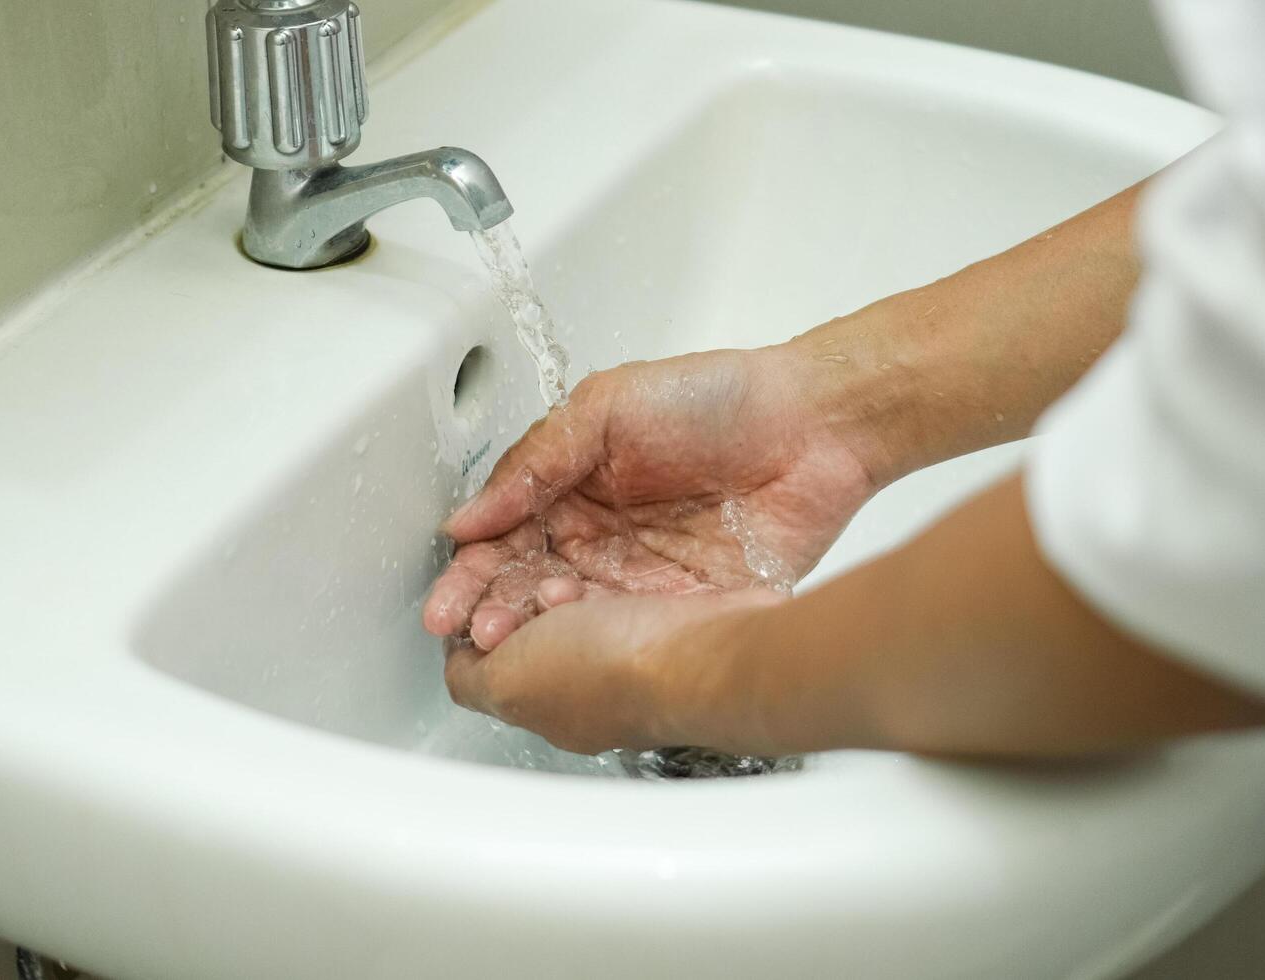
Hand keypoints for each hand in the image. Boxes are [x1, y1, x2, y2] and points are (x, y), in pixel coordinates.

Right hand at [422, 344, 887, 650]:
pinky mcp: (684, 605)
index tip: (446, 600)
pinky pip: (630, 633)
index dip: (471, 571)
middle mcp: (597, 537)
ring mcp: (638, 576)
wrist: (818, 425)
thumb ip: (537, 461)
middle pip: (525, 585)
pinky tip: (569, 645)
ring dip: (533, 632)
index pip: (502, 539)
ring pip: (569, 618)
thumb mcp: (607, 408)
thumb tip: (470, 515)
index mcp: (569, 488)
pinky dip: (597, 643)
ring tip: (507, 638)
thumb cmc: (719, 399)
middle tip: (468, 629)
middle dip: (489, 609)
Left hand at [443, 588, 787, 755]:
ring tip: (563, 585)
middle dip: (519, 597)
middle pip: (534, 627)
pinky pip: (626, 585)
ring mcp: (635, 654)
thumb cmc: (612, 672)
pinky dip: (608, 572)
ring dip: (559, 582)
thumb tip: (460, 663)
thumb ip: (471, 676)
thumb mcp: (510, 683)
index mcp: (549, 707)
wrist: (704, 655)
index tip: (473, 605)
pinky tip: (609, 572)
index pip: (497, 660)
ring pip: (577, 601)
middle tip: (527, 592)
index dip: (479, 622)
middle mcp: (591, 686)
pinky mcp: (674, 620)